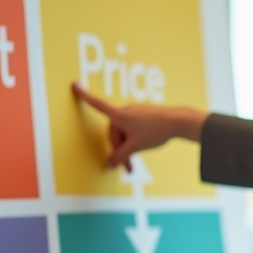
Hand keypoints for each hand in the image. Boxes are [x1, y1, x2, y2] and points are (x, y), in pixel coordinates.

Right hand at [72, 83, 204, 170]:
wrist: (177, 122)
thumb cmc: (155, 131)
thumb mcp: (135, 147)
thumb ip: (120, 157)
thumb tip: (108, 166)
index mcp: (119, 115)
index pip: (97, 105)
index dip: (84, 96)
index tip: (75, 84)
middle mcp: (125, 110)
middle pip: (114, 133)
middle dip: (120, 150)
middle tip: (129, 168)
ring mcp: (135, 111)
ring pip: (125, 133)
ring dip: (128, 147)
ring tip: (137, 162)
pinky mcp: (144, 114)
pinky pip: (134, 128)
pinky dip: (135, 139)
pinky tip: (145, 145)